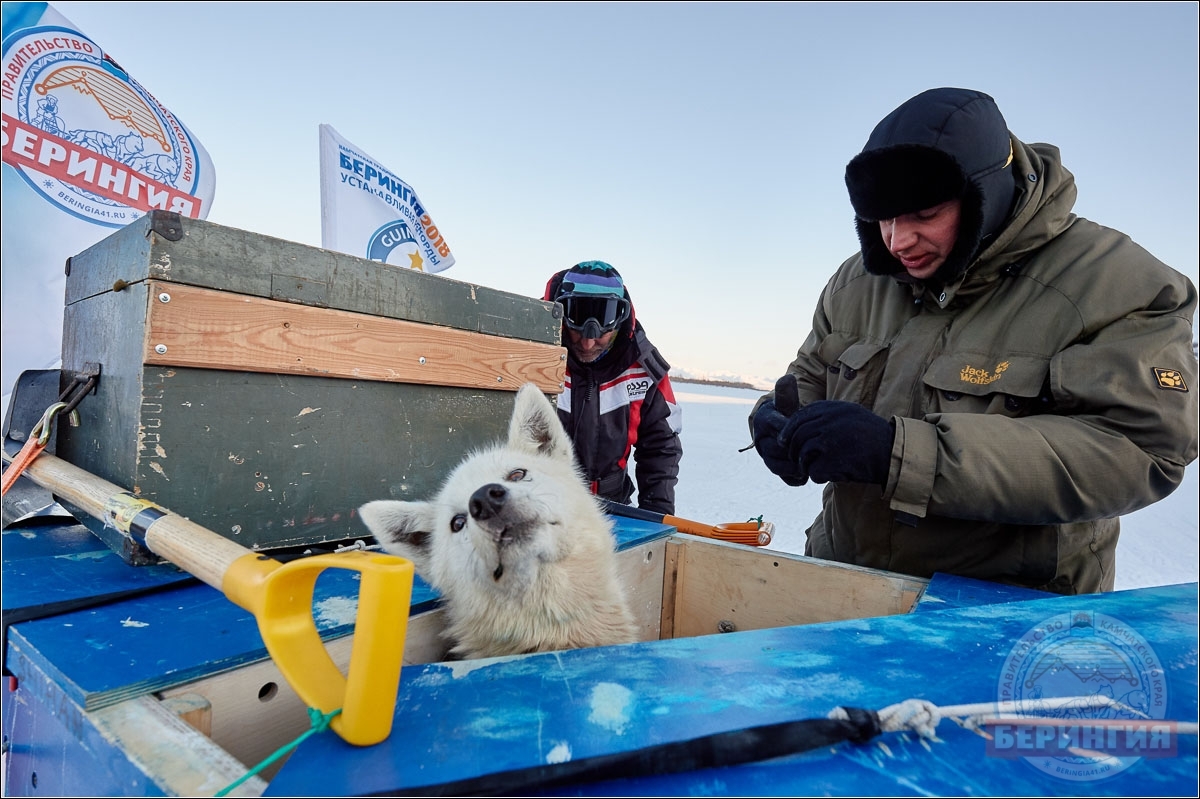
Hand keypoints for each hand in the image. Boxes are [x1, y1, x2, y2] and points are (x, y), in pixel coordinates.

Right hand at [751, 376, 806, 485]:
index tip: (804, 428)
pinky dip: (797, 477)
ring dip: (795, 465)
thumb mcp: (787, 401)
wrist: (782, 428)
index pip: (776, 425)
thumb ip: (787, 391)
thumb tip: (787, 377)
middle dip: (793, 448)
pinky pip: (786, 478)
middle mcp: (761, 440)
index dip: (790, 428)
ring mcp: (767, 456)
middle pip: (775, 448)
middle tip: (811, 447)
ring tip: (810, 462)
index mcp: (763, 420)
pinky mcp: (776, 469)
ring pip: (777, 466)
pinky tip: (809, 471)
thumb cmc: (786, 412)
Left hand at [778, 400, 893, 485]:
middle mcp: (828, 422)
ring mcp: (829, 441)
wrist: (893, 453)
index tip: (785, 441)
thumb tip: (800, 421)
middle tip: (797, 460)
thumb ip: (828, 415)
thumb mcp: (851, 414)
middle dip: (793, 450)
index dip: (789, 430)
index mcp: (832, 409)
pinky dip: (818, 476)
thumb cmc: (872, 435)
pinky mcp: (832, 461)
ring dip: (805, 465)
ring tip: (815, 469)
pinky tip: (829, 475)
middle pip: (797, 436)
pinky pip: (813, 471)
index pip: (799, 417)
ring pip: (802, 454)